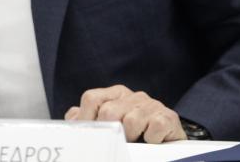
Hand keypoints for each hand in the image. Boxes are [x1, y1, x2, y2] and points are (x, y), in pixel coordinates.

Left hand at [64, 84, 185, 143]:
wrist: (168, 145)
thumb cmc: (133, 137)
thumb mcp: (108, 126)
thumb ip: (88, 120)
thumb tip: (71, 120)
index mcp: (115, 94)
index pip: (91, 99)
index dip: (86, 120)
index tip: (90, 138)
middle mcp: (133, 96)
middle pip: (108, 112)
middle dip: (110, 133)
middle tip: (116, 143)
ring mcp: (151, 105)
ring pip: (131, 121)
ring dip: (131, 139)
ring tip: (135, 144)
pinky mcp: (168, 117)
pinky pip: (155, 127)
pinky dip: (151, 139)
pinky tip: (151, 142)